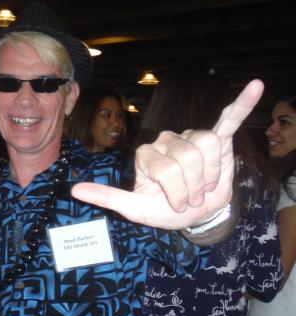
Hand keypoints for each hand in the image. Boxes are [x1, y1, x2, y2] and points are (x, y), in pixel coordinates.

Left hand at [71, 79, 263, 229]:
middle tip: (191, 198)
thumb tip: (74, 190)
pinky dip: (242, 104)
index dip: (177, 191)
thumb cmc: (163, 210)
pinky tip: (255, 86)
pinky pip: (228, 118)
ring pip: (206, 146)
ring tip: (204, 186)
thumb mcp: (133, 209)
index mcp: (147, 154)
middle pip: (187, 158)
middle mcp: (167, 140)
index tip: (177, 205)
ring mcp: (191, 137)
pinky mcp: (217, 138)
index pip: (166, 167)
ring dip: (210, 175)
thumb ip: (106, 198)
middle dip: (193, 186)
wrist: (193, 215)